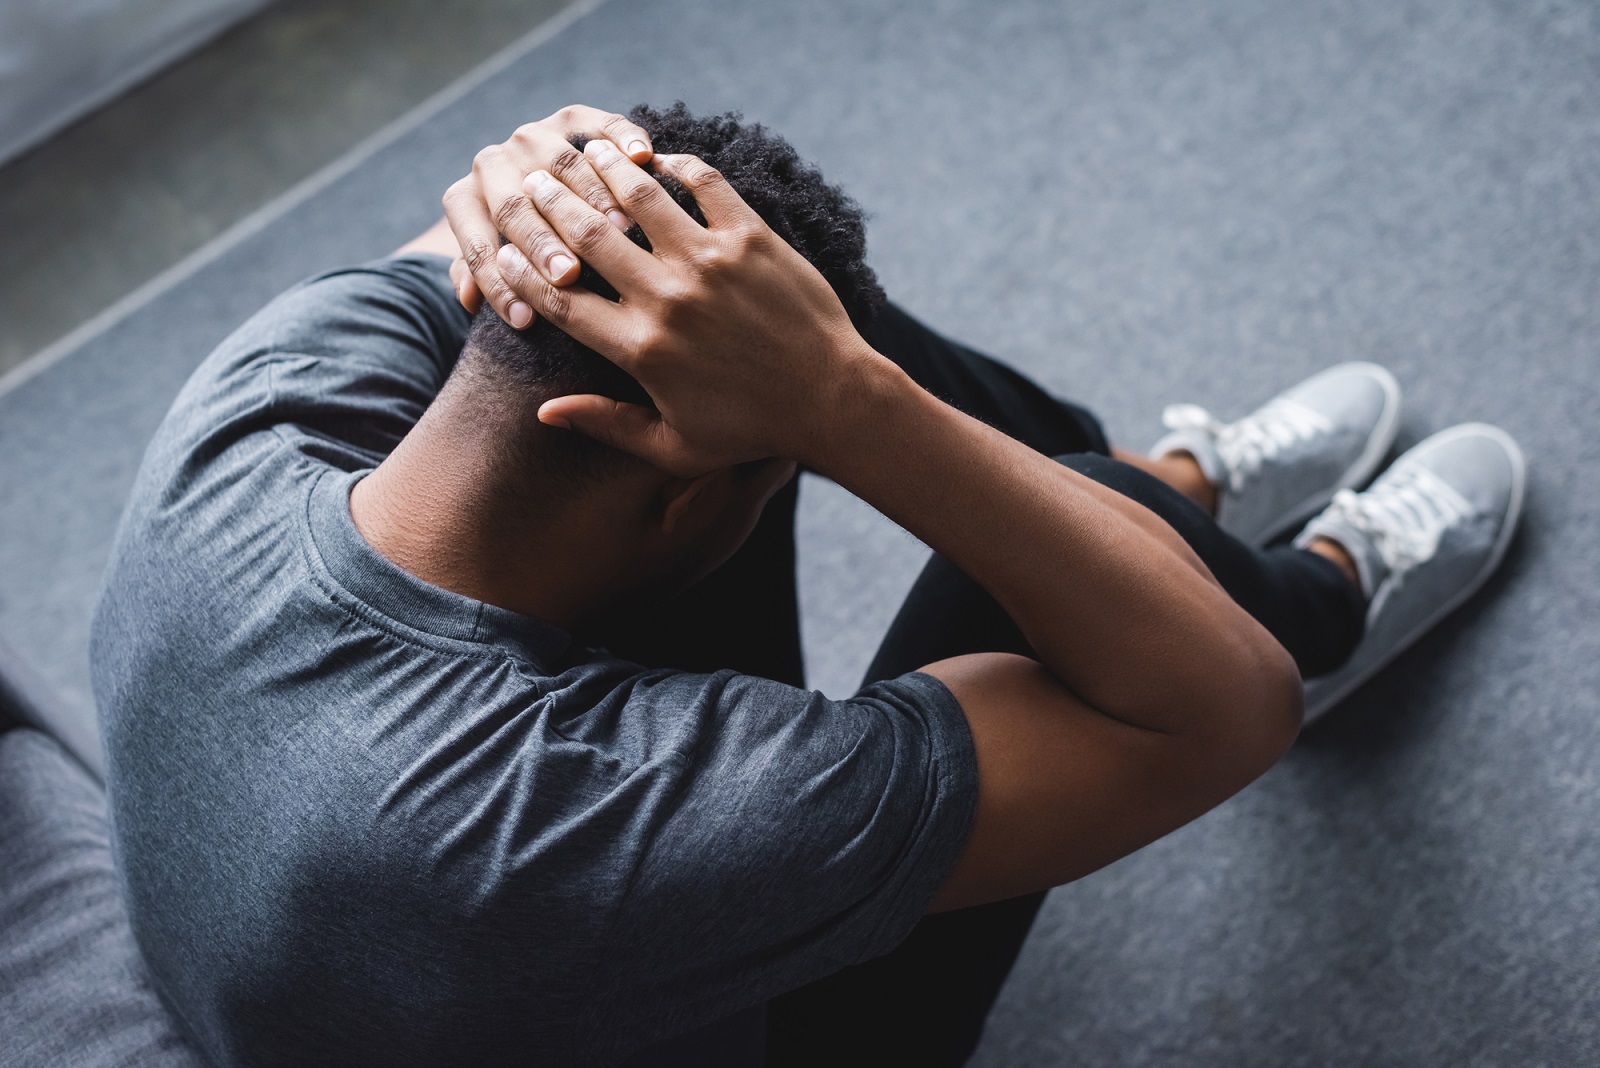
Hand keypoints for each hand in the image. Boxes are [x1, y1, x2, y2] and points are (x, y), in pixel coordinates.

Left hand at [443, 105, 654, 327]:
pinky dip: (622, 138)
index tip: (528, 322)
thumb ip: (481, 281)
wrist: (535, 187)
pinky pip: (601, 124)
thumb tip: (468, 300)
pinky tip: (643, 158)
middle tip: (567, 274)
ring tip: (618, 233)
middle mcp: (494, 161)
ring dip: (590, 198)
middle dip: (541, 243)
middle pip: (514, 204)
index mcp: (467, 200)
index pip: (478, 246)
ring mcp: (535, 136)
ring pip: (562, 165)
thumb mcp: (496, 268)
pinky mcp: (575, 120)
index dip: (499, 286)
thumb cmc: (522, 250)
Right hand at [512, 141, 884, 475]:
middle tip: (530, 185)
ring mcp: (711, 262)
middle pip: (586, 237)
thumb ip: (607, 424)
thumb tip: (543, 411)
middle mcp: (669, 299)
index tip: (503, 252)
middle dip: (548, 206)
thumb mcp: (675, 448)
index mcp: (642, 350)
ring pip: (638, 195)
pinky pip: (703, 182)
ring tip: (582, 153)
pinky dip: (674, 163)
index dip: (522, 272)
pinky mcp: (751, 238)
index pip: (561, 299)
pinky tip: (655, 157)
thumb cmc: (752, 430)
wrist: (833, 399)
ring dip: (602, 169)